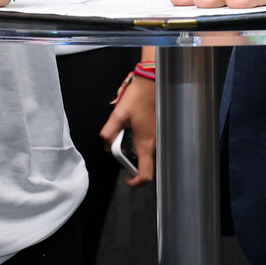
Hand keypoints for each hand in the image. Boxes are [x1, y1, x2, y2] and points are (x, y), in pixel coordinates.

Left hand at [99, 70, 156, 185]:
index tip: (126, 178)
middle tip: (121, 155)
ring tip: (125, 142)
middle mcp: (155, 144)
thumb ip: (109, 132)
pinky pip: (151, 146)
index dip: (136, 182)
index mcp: (146, 144)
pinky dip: (141, 147)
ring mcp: (159, 138)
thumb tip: (106, 145)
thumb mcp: (118, 114)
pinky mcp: (159, 131)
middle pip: (147, 168)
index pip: (146, 175)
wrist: (153, 82)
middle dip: (133, 167)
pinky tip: (132, 133)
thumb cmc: (138, 98)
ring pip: (149, 157)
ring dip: (137, 156)